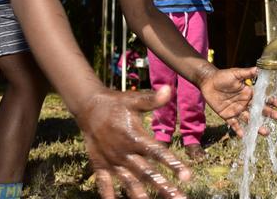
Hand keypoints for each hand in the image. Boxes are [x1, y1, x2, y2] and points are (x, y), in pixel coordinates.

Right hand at [76, 87, 190, 197]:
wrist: (88, 107)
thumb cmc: (116, 104)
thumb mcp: (133, 100)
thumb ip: (152, 99)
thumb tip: (169, 89)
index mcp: (135, 137)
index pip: (158, 152)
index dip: (173, 164)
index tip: (187, 176)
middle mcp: (124, 152)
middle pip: (147, 173)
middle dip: (164, 188)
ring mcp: (112, 161)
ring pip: (129, 182)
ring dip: (140, 196)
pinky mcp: (100, 165)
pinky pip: (104, 184)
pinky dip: (108, 195)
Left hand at [198, 66, 276, 136]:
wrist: (208, 81)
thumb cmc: (222, 76)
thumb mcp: (236, 73)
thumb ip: (247, 73)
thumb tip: (260, 69)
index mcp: (249, 93)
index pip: (263, 98)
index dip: (272, 101)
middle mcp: (245, 103)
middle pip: (259, 111)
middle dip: (270, 115)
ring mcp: (237, 110)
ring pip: (249, 120)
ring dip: (257, 126)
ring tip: (266, 132)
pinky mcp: (227, 115)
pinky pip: (234, 124)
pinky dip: (239, 130)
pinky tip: (244, 136)